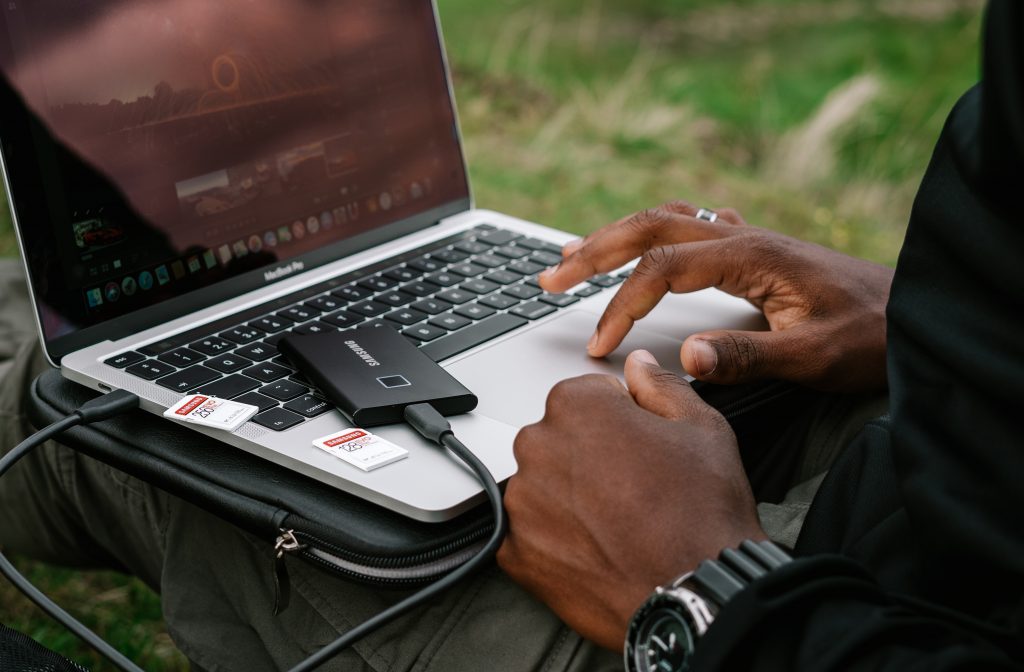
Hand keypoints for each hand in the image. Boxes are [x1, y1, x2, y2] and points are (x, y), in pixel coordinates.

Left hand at [497, 350, 764, 650]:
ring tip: (617, 523)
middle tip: (632, 489)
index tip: (638, 447)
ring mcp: (522, 501)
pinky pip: (529, 534)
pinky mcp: (516, 552)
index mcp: (575, 405)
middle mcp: (537, 446)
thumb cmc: (702, 513)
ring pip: (542, 487)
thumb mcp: (702, 428)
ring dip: (569, 498)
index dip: (619, 421)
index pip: (586, 397)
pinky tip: (596, 548)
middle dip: (588, 457)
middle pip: (558, 440)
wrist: (697, 594)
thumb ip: (660, 386)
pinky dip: (555, 541)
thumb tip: (639, 365)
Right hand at [540, 201, 893, 391]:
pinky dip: (651, 234)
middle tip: (548, 277)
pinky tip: (642, 246)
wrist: (916, 313)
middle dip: (593, 251)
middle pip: (649, 227)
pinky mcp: (754, 251)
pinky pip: (689, 227)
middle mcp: (742, 237)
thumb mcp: (814, 356)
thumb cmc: (873, 334)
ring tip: (572, 254)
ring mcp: (747, 239)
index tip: (599, 344)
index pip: (662, 269)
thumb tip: (683, 361)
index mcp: (750, 255)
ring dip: (614, 235)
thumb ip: (749, 357)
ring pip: (665, 221)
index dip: (622, 305)